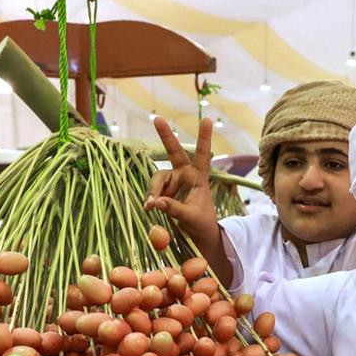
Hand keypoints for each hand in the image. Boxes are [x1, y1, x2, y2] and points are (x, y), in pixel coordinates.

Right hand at [143, 116, 232, 285]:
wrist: (198, 236)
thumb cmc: (201, 224)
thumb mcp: (191, 218)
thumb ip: (175, 209)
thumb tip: (156, 202)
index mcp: (199, 177)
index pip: (202, 155)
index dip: (204, 137)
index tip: (206, 119)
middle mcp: (185, 175)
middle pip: (173, 152)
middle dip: (165, 136)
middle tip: (157, 119)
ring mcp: (172, 182)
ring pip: (157, 179)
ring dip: (153, 190)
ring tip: (150, 206)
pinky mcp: (163, 192)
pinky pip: (152, 191)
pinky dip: (150, 199)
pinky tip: (149, 208)